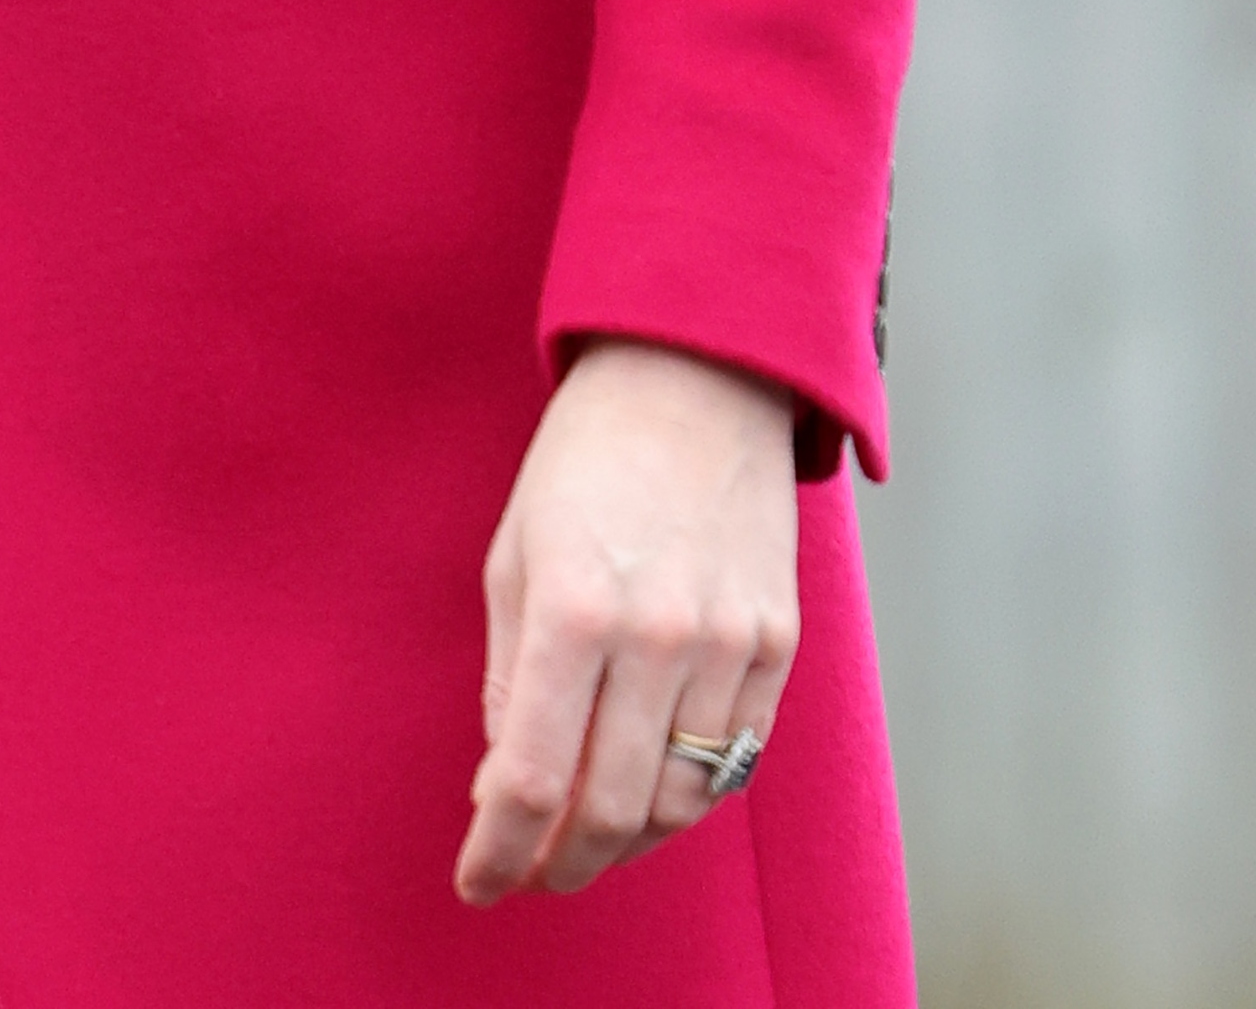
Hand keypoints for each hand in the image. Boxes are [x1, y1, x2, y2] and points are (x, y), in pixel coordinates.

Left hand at [455, 337, 798, 904]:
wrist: (697, 372)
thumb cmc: (585, 458)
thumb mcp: (515, 554)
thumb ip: (511, 679)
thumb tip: (507, 787)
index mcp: (573, 609)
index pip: (532, 781)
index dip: (498, 852)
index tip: (477, 882)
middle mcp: (658, 637)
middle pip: (610, 812)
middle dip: (562, 865)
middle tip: (532, 871)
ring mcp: (729, 643)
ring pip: (680, 802)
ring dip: (625, 840)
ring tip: (587, 837)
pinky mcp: (778, 642)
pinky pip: (736, 761)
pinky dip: (688, 795)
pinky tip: (651, 786)